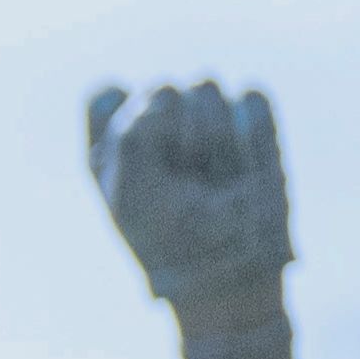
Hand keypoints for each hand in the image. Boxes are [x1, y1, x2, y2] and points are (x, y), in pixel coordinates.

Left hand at [87, 79, 287, 310]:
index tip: (136, 162)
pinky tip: (244, 164)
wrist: (229, 270)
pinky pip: (251, 99)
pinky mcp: (251, 122)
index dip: (124, 123)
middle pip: (161, 89)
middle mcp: (157, 121)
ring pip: (205, 88)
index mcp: (114, 141)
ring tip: (214, 179)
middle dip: (173, 136)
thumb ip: (132, 132)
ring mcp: (205, 117)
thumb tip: (170, 91)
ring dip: (212, 138)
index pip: (108, 97)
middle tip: (181, 181)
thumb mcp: (130, 192)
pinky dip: (249, 131)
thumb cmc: (169, 235)